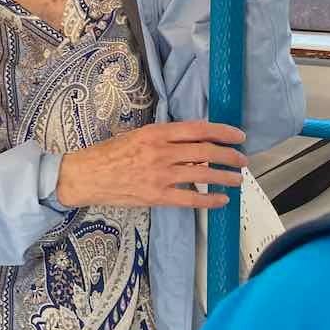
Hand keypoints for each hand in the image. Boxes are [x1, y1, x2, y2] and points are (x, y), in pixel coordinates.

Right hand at [56, 121, 246, 210]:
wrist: (87, 175)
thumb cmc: (110, 153)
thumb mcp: (138, 136)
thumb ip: (165, 139)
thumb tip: (195, 146)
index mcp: (156, 133)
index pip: (198, 129)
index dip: (223, 132)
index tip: (238, 136)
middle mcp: (161, 152)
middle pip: (205, 151)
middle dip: (229, 156)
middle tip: (243, 160)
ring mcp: (160, 175)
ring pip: (202, 174)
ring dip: (225, 177)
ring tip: (238, 179)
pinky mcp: (156, 196)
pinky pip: (189, 199)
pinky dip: (209, 200)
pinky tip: (222, 200)